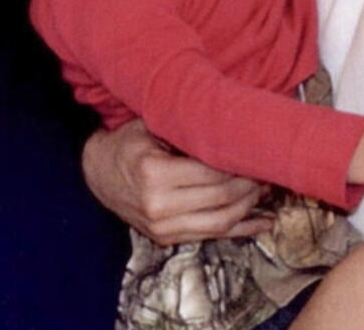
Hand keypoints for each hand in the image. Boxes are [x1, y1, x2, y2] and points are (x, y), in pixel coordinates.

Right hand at [82, 118, 272, 245]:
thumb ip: (186, 128)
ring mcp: (162, 227)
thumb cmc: (126, 143)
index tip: (257, 152)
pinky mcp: (167, 239)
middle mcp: (158, 205)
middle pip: (221, 198)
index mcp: (154, 173)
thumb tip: (232, 126)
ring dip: (249, 206)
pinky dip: (240, 229)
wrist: (95, 173)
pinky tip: (262, 221)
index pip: (211, 172)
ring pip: (220, 221)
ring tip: (266, 188)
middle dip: (250, 184)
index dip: (239, 164)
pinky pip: (211, 236)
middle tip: (268, 167)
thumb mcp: (149, 125)